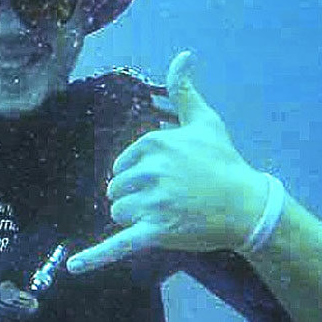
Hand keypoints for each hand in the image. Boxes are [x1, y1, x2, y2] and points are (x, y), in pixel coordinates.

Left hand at [67, 51, 268, 272]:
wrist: (247, 204)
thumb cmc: (225, 162)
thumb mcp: (205, 121)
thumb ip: (184, 90)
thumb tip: (183, 54)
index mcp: (154, 143)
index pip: (123, 164)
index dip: (140, 175)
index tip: (167, 179)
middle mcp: (150, 171)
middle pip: (117, 189)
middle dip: (135, 197)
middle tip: (170, 199)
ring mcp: (152, 203)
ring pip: (117, 213)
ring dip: (134, 218)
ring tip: (166, 215)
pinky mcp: (155, 232)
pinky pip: (118, 245)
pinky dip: (94, 257)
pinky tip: (74, 267)